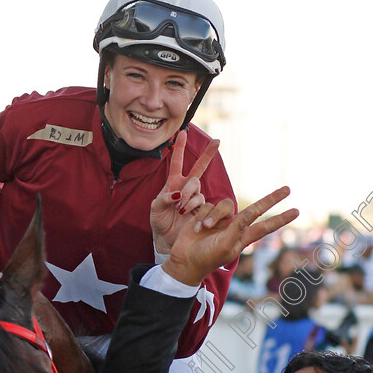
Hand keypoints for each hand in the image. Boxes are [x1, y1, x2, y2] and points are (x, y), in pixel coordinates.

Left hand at [151, 131, 232, 254]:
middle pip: (199, 168)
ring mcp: (195, 199)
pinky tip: (188, 215)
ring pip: (197, 189)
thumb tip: (176, 194)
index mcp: (173, 183)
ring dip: (189, 196)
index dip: (180, 148)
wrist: (166, 239)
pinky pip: (202, 204)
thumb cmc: (159, 222)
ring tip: (179, 208)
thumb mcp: (155, 209)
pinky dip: (194, 208)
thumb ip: (163, 199)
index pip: (177, 162)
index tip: (183, 132)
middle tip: (217, 142)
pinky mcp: (202, 210)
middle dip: (208, 154)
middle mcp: (186, 188)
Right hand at [164, 186, 297, 285]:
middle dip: (271, 199)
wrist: (184, 261)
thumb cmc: (207, 258)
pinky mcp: (206, 215)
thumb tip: (250, 214)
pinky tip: (195, 229)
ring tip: (203, 229)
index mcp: (242, 238)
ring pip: (224, 205)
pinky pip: (208, 206)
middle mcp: (234, 227)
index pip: (265, 226)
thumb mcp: (226, 246)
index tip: (296, 212)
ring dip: (213, 216)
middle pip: (255, 209)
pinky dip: (201, 217)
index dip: (280, 218)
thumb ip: (238, 228)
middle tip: (288, 189)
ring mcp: (221, 221)